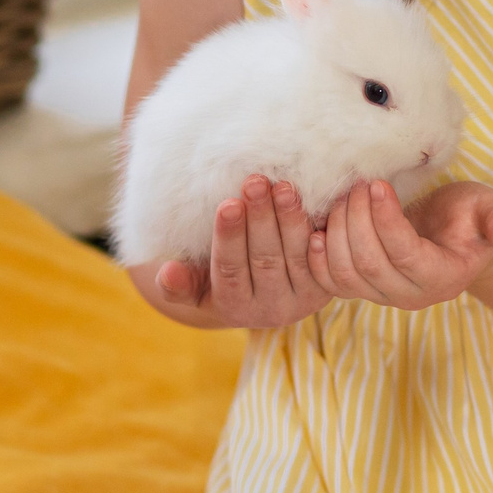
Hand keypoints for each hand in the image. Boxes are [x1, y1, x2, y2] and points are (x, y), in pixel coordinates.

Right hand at [152, 176, 333, 329]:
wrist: (266, 293)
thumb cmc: (220, 280)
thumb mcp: (196, 288)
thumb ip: (179, 284)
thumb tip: (165, 273)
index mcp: (234, 308)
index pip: (230, 270)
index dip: (229, 238)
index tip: (228, 204)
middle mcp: (271, 310)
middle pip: (265, 260)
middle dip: (261, 219)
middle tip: (255, 182)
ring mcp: (303, 299)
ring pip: (296, 255)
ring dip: (290, 218)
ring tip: (283, 186)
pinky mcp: (327, 285)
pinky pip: (323, 255)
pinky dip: (317, 228)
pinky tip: (314, 200)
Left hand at [306, 178, 492, 311]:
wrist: (452, 235)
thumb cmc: (470, 218)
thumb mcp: (491, 210)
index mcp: (444, 277)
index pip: (406, 256)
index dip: (386, 222)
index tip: (377, 185)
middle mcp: (411, 295)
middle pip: (370, 265)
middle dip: (356, 221)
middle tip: (358, 185)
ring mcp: (382, 296)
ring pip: (345, 275)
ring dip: (336, 232)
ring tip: (344, 198)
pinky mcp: (361, 289)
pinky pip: (330, 283)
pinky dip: (318, 258)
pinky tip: (317, 230)